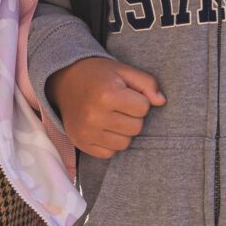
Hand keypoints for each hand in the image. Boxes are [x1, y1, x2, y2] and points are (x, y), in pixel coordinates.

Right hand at [47, 55, 163, 157]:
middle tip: (119, 106)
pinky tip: (103, 128)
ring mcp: (86, 132)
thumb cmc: (99, 75)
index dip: (139, 100)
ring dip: (123, 132)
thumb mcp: (123, 71)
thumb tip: (161, 102)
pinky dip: (110, 143)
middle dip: (132, 117)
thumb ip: (147, 83)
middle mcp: (94, 116)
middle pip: (136, 128)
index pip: (144, 108)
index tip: (127, 94)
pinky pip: (109, 154)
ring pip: (124, 143)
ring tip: (111, 117)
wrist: (65, 81)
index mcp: (107, 94)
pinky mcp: (81, 143)